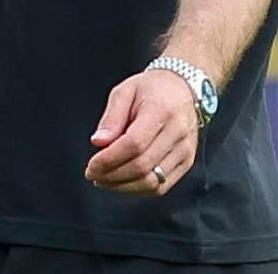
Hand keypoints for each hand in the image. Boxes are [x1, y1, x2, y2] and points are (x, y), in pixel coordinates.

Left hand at [84, 69, 199, 196]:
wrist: (183, 89)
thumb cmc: (151, 89)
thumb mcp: (125, 92)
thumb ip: (111, 118)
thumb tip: (98, 142)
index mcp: (161, 111)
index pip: (134, 144)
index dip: (109, 159)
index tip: (91, 166)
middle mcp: (177, 133)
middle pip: (142, 166)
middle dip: (112, 176)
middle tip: (93, 174)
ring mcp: (185, 150)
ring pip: (152, 182)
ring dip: (123, 186)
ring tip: (105, 180)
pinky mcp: (186, 162)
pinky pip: (162, 186)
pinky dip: (139, 189)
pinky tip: (123, 182)